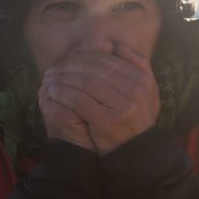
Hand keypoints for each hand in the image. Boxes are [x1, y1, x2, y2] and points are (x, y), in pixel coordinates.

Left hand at [43, 43, 159, 154]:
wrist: (139, 152)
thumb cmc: (137, 120)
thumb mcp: (148, 92)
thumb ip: (138, 66)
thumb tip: (117, 45)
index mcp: (143, 79)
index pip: (108, 61)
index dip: (85, 57)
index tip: (69, 59)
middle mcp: (135, 90)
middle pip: (95, 69)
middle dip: (71, 66)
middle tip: (54, 68)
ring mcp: (123, 106)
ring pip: (86, 82)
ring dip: (64, 78)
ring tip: (50, 77)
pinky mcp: (108, 121)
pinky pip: (80, 100)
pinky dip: (63, 93)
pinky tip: (52, 92)